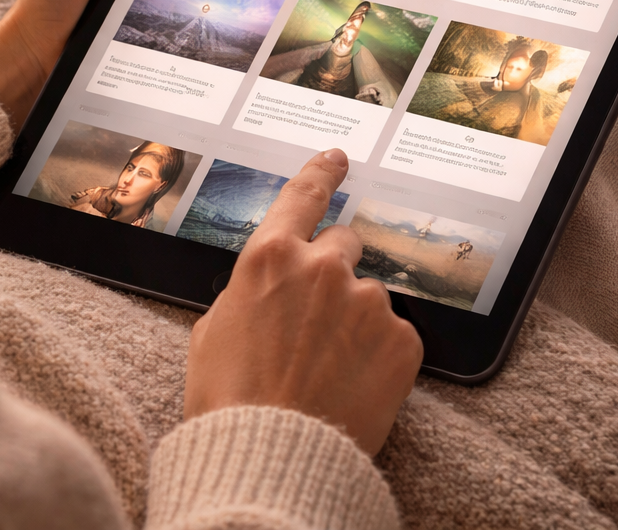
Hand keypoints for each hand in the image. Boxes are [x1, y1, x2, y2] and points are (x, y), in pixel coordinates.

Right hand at [184, 149, 423, 454]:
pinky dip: (378, 356)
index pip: (303, 195)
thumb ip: (249, 293)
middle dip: (333, 271)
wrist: (271, 460)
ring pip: (369, 297)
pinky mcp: (402, 341)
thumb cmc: (228, 401)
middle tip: (315, 320)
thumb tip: (269, 291)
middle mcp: (323, 268)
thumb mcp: (214, 331)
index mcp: (269, 258)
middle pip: (343, 245)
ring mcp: (368, 303)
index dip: (322, 172)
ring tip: (327, 370)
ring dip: (354, 320)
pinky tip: (352, 386)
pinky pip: (394, 336)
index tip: (339, 157)